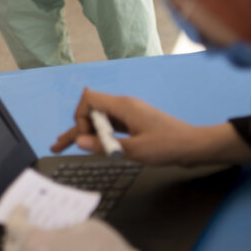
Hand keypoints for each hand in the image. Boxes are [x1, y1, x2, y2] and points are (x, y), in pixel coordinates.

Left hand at [3, 206, 161, 250]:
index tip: (22, 210)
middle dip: (15, 236)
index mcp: (39, 245)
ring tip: (51, 245)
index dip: (16, 215)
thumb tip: (57, 228)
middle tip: (27, 226)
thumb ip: (64, 226)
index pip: (14, 227)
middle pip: (11, 250)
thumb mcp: (85, 226)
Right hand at [51, 88, 204, 165]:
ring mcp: (127, 115)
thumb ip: (105, 146)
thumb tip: (79, 142)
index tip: (86, 139)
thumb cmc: (168, 146)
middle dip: (74, 128)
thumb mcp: (135, 150)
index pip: (89, 100)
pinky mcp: (132, 124)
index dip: (81, 118)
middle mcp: (123, 107)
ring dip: (81, 133)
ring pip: (97, 121)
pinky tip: (85, 143)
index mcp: (123, 106)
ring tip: (59, 145)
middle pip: (90, 112)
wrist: (192, 146)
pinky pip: (108, 127)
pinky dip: (95, 136)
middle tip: (58, 146)